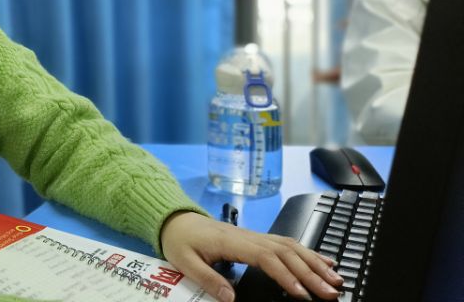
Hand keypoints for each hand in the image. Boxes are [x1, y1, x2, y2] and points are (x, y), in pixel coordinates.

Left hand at [159, 211, 342, 300]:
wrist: (176, 219)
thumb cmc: (181, 240)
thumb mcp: (185, 262)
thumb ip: (207, 279)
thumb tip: (229, 298)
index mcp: (232, 242)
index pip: (266, 258)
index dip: (286, 276)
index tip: (302, 294)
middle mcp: (249, 236)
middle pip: (286, 253)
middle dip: (311, 273)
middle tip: (331, 293)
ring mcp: (255, 235)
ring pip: (291, 246)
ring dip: (314, 262)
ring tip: (336, 279)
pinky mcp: (257, 238)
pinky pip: (286, 243)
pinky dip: (308, 252)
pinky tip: (323, 261)